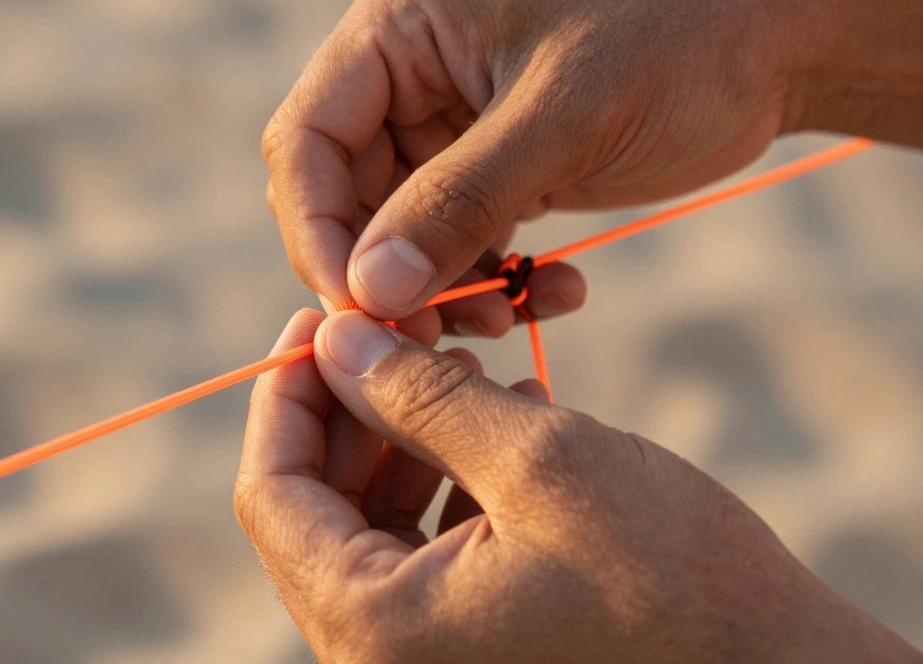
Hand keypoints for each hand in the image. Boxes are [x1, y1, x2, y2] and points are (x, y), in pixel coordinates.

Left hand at [235, 310, 921, 662]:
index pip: (271, 494)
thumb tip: (333, 338)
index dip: (288, 393)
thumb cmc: (676, 580)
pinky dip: (446, 482)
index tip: (322, 318)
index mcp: (374, 628)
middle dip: (353, 407)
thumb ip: (420, 396)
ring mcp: (423, 658)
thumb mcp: (541, 461)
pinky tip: (502, 425)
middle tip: (397, 328)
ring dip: (405, 438)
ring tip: (462, 372)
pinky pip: (422, 552)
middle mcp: (378, 658)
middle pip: (315, 508)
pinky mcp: (469, 650)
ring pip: (370, 523)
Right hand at [263, 0, 922, 322]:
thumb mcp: (563, 119)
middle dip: (381, 270)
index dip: (316, 229)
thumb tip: (367, 295)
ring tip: (503, 319)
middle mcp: (407, 67)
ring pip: (394, 228)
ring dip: (437, 286)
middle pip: (340, 192)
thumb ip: (458, 204)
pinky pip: (454, 237)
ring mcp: (445, 117)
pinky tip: (548, 292)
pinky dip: (485, 277)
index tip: (358, 308)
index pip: (306, 138)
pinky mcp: (488, 161)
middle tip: (428, 336)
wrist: (778, 39)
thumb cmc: (678, 42)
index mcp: (400, 22)